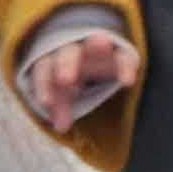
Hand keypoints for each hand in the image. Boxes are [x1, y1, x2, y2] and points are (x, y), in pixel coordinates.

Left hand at [19, 29, 138, 133]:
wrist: (95, 49)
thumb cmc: (73, 75)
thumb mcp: (64, 91)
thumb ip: (60, 106)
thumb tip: (61, 128)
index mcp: (54, 60)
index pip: (45, 70)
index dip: (44, 86)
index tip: (46, 102)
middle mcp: (74, 51)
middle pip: (68, 54)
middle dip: (66, 65)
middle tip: (65, 79)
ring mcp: (98, 48)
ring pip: (94, 44)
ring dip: (97, 44)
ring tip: (103, 43)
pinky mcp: (121, 53)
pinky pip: (123, 57)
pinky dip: (125, 67)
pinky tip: (128, 82)